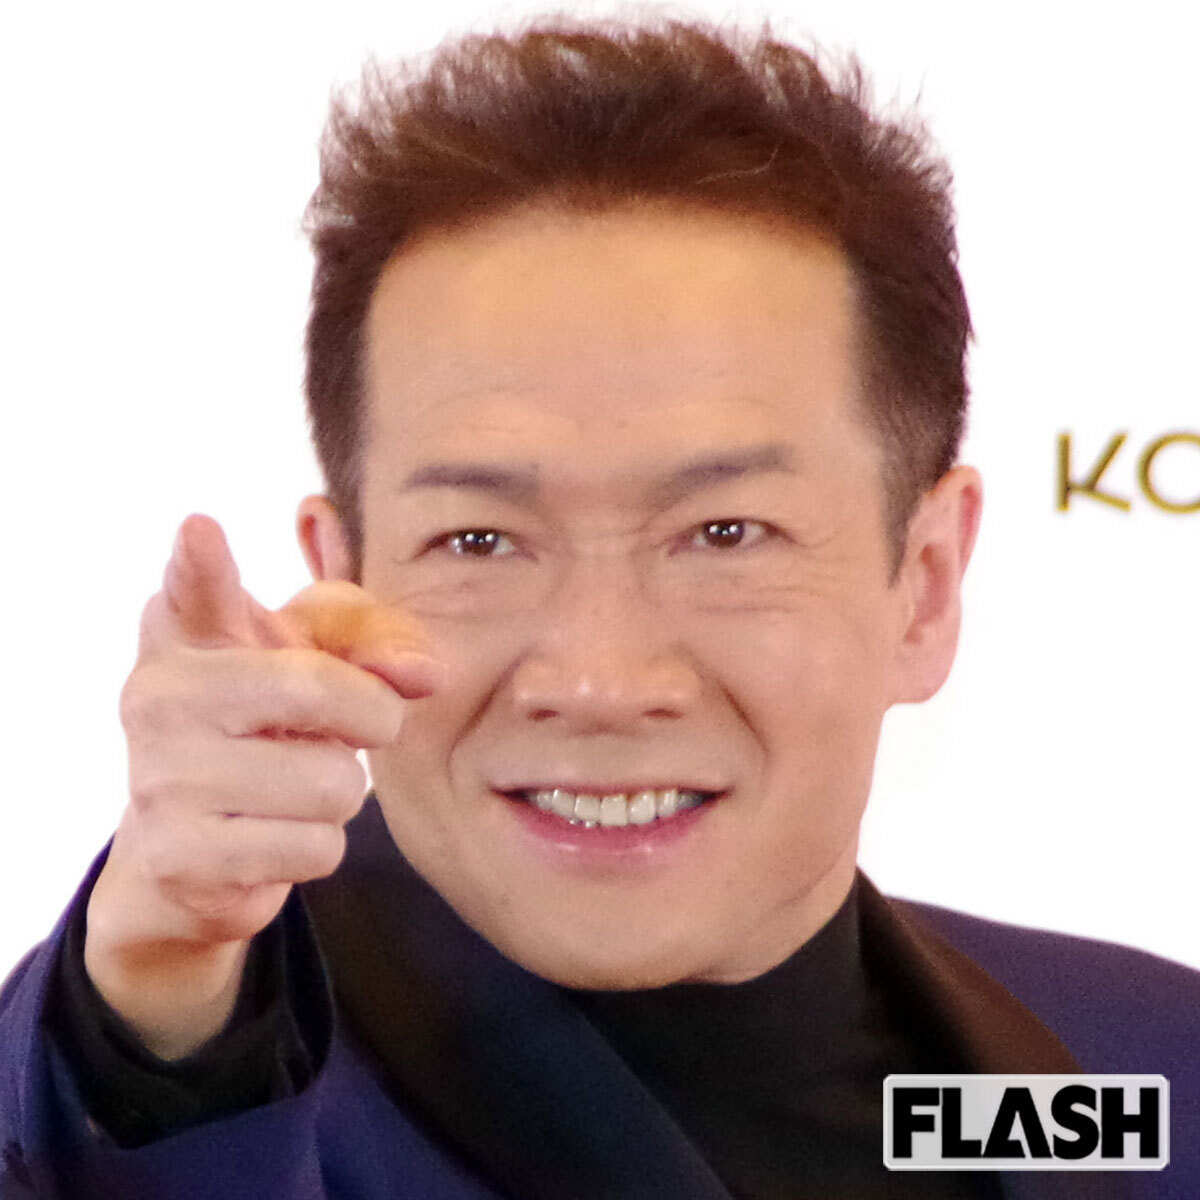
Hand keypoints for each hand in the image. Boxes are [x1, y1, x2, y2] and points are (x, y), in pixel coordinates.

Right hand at [84, 514, 437, 1058]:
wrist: (198, 845)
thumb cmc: (272, 723)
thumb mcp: (321, 659)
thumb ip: (378, 640)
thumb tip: (428, 674)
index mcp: (188, 631)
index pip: (194, 586)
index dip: (200, 559)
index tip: (202, 528)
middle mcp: (158, 695)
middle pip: (318, 690)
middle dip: (369, 716)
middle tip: (346, 727)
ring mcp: (161, 778)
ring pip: (333, 783)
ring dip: (340, 793)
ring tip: (292, 785)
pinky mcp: (179, 856)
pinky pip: (315, 848)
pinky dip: (317, 845)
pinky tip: (273, 835)